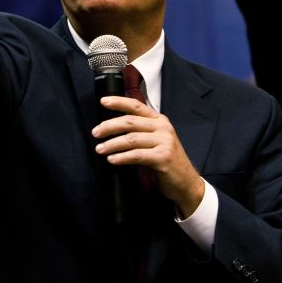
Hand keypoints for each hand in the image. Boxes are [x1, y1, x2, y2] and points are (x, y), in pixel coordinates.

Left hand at [92, 96, 204, 217]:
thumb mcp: (155, 141)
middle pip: (130, 122)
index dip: (119, 102)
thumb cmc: (166, 162)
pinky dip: (122, 157)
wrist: (185, 181)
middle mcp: (163, 128)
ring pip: (131, 139)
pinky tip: (112, 159)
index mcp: (160, 120)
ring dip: (112, 144)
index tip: (104, 101)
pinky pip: (137, 155)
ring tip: (100, 149)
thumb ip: (139, 132)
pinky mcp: (163, 157)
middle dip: (109, 126)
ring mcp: (165, 142)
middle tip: (96, 133)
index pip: (136, 106)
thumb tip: (112, 128)